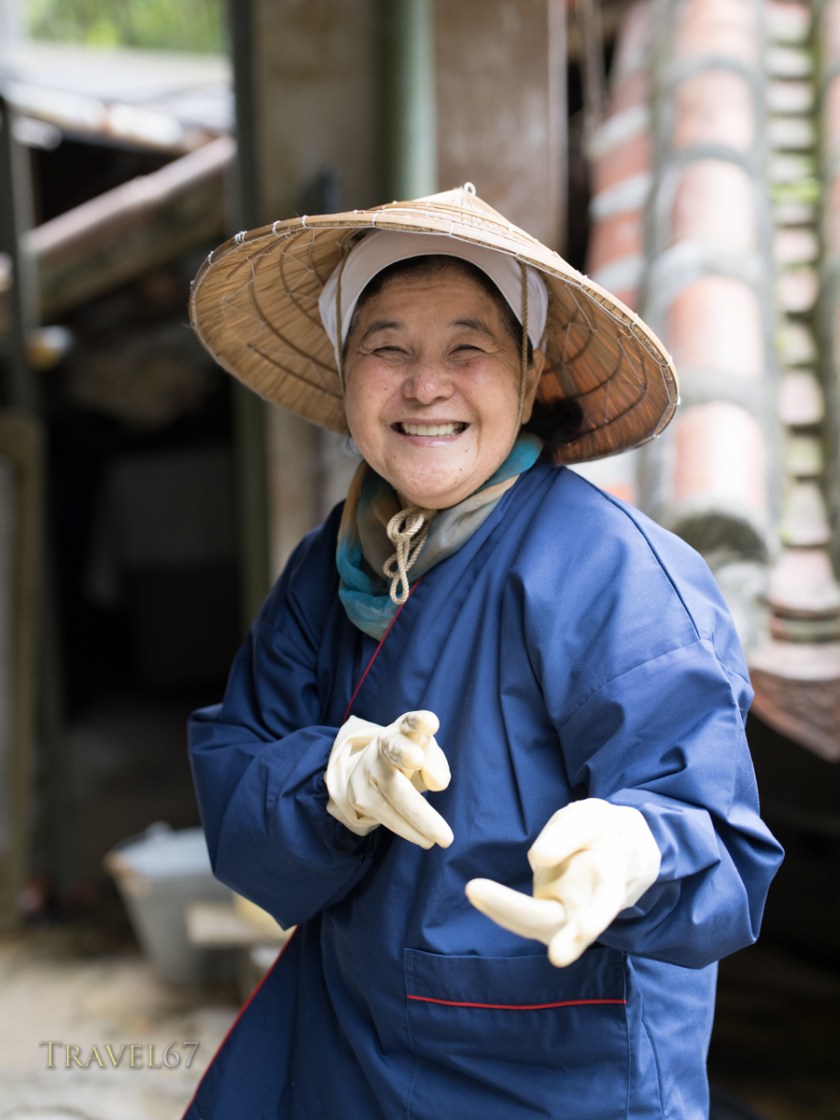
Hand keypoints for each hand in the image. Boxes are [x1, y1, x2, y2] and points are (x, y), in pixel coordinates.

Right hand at [326, 710, 453, 848]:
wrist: (375, 766)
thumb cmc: (413, 756)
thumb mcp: (428, 754)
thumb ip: (436, 765)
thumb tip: (437, 783)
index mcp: (403, 728)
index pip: (411, 721)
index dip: (420, 721)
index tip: (432, 723)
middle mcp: (382, 744)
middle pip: (397, 761)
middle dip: (417, 773)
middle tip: (441, 805)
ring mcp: (366, 768)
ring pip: (392, 795)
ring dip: (418, 821)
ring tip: (442, 839)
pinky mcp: (358, 793)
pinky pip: (384, 815)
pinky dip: (407, 829)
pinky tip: (425, 839)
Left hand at [466, 799, 659, 965]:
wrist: (606, 849)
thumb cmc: (598, 833)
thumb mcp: (587, 820)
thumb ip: (567, 836)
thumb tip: (538, 858)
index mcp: (610, 882)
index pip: (606, 903)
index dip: (596, 919)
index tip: (585, 930)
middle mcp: (589, 910)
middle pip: (565, 926)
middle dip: (542, 934)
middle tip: (527, 932)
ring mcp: (566, 919)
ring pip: (537, 926)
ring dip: (506, 913)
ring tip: (475, 890)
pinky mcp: (545, 918)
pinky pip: (522, 919)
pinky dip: (500, 908)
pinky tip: (478, 893)